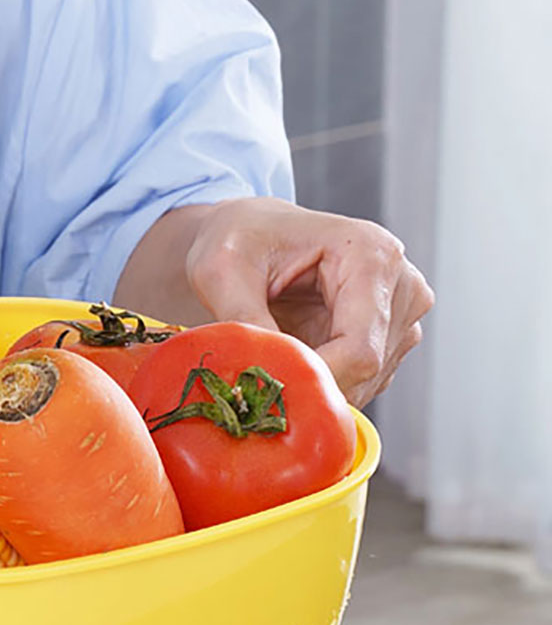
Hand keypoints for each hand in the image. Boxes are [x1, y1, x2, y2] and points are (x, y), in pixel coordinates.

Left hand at [182, 198, 433, 406]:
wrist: (255, 234)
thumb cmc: (243, 237)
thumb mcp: (222, 270)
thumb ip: (244, 321)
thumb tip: (262, 373)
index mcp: (372, 256)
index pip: (359, 349)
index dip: (316, 381)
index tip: (272, 391)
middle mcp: (401, 284)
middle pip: (366, 371)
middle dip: (313, 384)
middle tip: (265, 377)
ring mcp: (401, 315)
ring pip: (365, 384)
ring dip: (317, 385)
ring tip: (278, 356)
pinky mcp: (390, 340)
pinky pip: (360, 383)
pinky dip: (325, 383)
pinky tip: (297, 356)